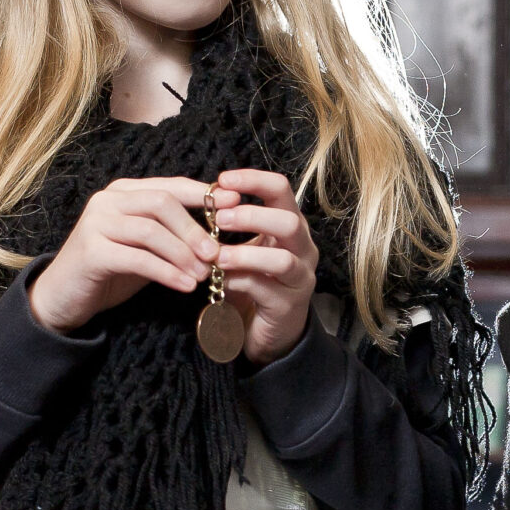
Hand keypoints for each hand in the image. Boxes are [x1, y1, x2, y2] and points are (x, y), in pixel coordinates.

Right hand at [28, 176, 216, 333]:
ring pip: (151, 231)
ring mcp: (96, 223)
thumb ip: (172, 234)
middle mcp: (108, 200)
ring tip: (204, 274)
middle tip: (216, 253)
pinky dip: (167, 272)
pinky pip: (138, 258)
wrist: (63, 297)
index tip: (236, 204)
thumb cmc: (110, 271)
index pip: (169, 186)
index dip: (203, 194)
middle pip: (162, 203)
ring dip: (183, 254)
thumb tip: (218, 231)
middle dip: (194, 228)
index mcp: (123, 192)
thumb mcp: (145, 247)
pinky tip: (185, 286)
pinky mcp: (91, 251)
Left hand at [208, 169, 318, 362]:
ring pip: (282, 260)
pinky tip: (221, 281)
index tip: (222, 180)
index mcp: (291, 226)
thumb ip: (231, 225)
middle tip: (219, 219)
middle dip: (251, 217)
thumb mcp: (244, 248)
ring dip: (244, 254)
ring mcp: (300, 278)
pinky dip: (240, 282)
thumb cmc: (252, 281)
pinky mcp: (289, 305)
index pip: (281, 189)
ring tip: (216, 255)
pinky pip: (266, 289)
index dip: (253, 180)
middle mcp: (303, 249)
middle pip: (289, 222)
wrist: (267, 329)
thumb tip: (205, 196)